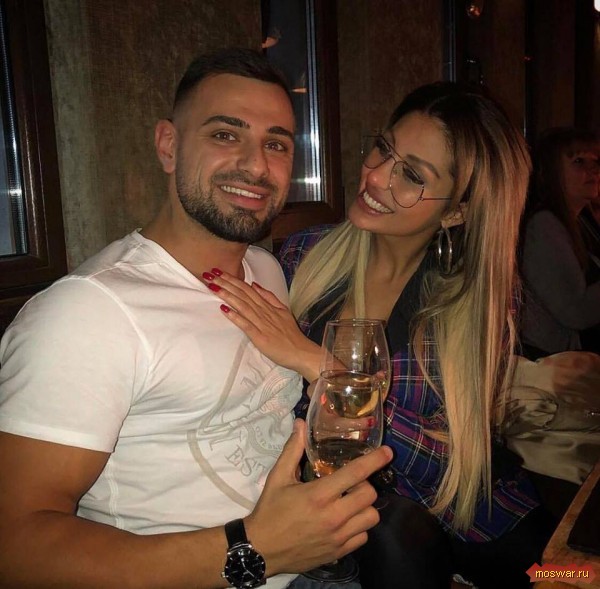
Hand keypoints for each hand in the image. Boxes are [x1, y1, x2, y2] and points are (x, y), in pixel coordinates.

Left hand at [202, 269, 320, 380]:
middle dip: (226, 283)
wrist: (301, 351)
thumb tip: (254, 284)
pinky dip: (235, 316)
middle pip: (243, 294)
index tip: (219, 271)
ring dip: (227, 295)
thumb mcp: (283, 310)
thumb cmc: (290, 334)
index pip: (248, 289)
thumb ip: (269, 297)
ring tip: (214, 287)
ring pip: (242, 306)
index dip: (233, 279)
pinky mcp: (260, 336)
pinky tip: (224, 309)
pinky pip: (246, 324)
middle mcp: (264, 312)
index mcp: (268, 306)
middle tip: (211, 274)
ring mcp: (262, 323)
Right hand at [245, 419, 391, 575]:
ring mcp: (338, 537)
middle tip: (351, 483)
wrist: (260, 550)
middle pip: (370, 495)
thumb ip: (292, 450)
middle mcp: (333, 516)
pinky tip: (346, 521)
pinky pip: (363, 537)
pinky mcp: (338, 552)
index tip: (388, 452)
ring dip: (364, 507)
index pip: (356, 473)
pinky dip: (359, 527)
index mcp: (319, 495)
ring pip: (371, 517)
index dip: (375, 460)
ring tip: (350, 502)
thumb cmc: (269, 511)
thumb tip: (300, 423)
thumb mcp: (278, 477)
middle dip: (365, 484)